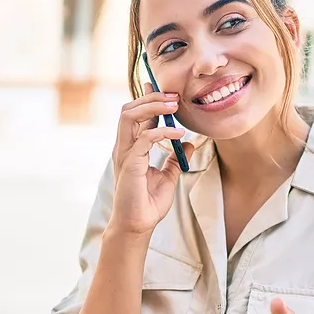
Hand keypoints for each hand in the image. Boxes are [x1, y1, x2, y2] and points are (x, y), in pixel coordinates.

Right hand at [109, 84, 195, 234]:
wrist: (138, 225)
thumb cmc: (148, 203)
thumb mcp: (168, 176)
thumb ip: (175, 158)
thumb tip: (189, 144)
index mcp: (131, 148)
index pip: (135, 115)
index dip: (148, 99)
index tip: (163, 88)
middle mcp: (124, 147)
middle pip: (129, 109)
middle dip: (151, 98)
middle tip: (174, 97)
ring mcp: (124, 154)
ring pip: (129, 116)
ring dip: (152, 107)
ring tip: (173, 106)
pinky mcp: (130, 163)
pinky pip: (144, 138)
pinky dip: (162, 132)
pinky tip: (178, 134)